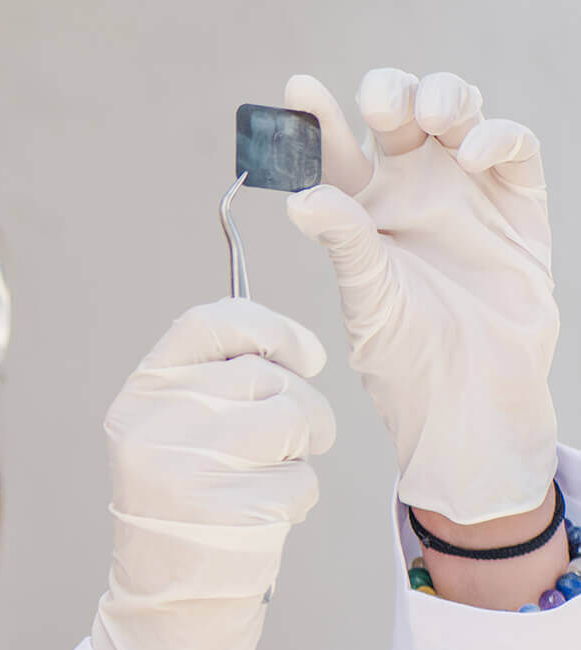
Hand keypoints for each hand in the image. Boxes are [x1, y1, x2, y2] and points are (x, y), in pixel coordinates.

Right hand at [91, 298, 334, 649]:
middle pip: (265, 375)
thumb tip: (292, 351)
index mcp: (139, 398)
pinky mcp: (231, 512)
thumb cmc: (182, 513)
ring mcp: (191, 469)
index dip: (268, 327)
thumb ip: (211, 388)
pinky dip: (300, 498)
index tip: (306, 354)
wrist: (166, 607)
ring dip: (308, 448)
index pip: (207, 324)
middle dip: (304, 405)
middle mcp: (156, 426)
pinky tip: (265, 519)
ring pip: (294, 417)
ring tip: (282, 475)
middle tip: (304, 436)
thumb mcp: (169, 438)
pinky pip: (302, 478)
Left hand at [285, 69, 557, 524]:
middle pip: (399, 116)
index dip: (317, 119)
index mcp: (363, 215)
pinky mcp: (516, 205)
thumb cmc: (407, 358)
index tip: (297, 89)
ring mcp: (464, 195)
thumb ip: (343, 241)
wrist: (470, 396)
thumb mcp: (367, 298)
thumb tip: (301, 198)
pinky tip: (475, 152)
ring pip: (457, 114)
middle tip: (383, 107)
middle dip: (392, 93)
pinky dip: (497, 134)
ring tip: (432, 118)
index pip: (336, 154)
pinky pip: (512, 147)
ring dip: (445, 97)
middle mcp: (411, 195)